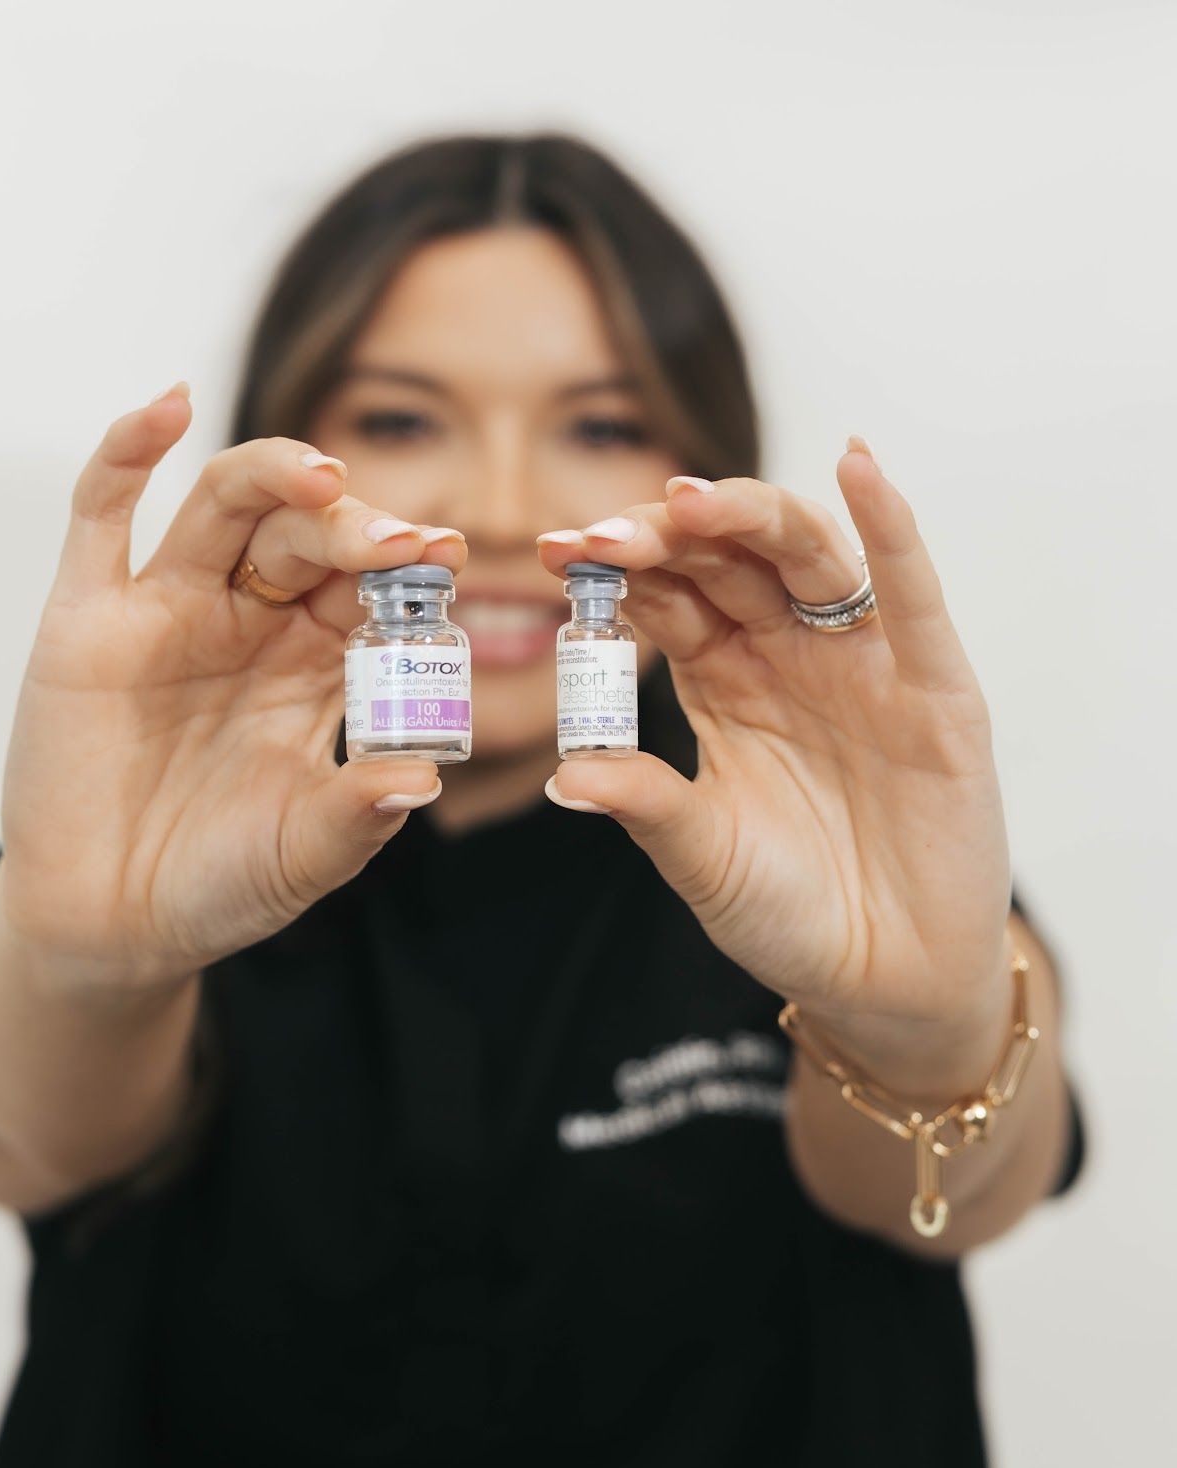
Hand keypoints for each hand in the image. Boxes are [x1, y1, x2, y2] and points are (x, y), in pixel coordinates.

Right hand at [0, 385, 466, 988]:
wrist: (111, 928)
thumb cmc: (218, 884)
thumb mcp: (304, 854)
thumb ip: (358, 815)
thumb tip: (424, 781)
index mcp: (311, 665)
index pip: (366, 586)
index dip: (404, 565)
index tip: (448, 554)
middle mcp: (247, 623)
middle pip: (305, 536)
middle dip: (353, 528)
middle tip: (396, 540)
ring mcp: (167, 611)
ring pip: (223, 506)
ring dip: (272, 475)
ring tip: (321, 478)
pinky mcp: (86, 618)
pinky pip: (100, 518)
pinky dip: (127, 453)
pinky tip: (166, 406)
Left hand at [536, 439, 1013, 1061]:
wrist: (883, 981)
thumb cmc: (787, 912)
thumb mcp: (702, 858)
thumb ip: (646, 806)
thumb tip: (562, 775)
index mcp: (723, 682)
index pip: (666, 597)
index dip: (615, 569)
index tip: (549, 551)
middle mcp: (787, 655)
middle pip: (727, 561)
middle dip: (665, 537)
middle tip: (602, 533)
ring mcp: (862, 665)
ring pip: (806, 559)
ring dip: (750, 519)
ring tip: (690, 501)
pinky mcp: (935, 690)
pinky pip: (913, 597)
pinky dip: (892, 529)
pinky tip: (859, 468)